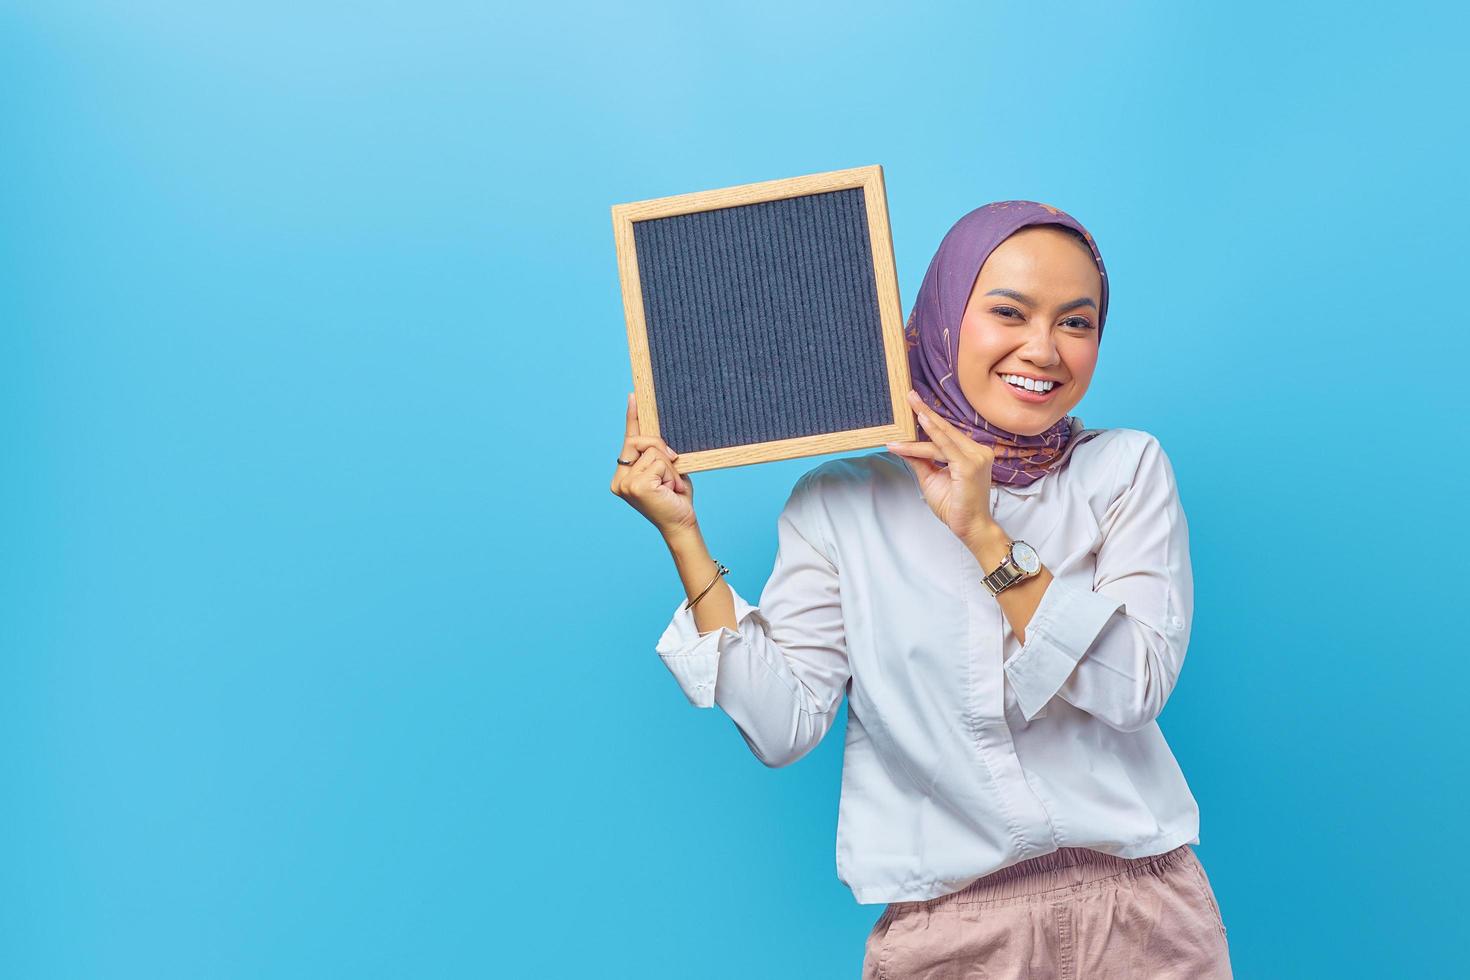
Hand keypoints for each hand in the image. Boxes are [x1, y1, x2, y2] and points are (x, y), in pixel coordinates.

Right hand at [610, 391, 697, 535]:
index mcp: (624, 474)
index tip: (634, 395)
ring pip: (653, 452)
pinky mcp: (635, 485)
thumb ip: (658, 453)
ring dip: (669, 468)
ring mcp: (625, 483)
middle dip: (661, 451)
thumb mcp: (667, 470)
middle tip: (673, 470)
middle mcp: (619, 478)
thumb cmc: (676, 499)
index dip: (632, 417)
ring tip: (671, 487)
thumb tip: (657, 434)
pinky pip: (658, 461)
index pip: (629, 440)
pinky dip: (670, 473)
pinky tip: (670, 489)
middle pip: (640, 441)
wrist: (682, 524)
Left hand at [886, 389, 996, 542]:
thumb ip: (921, 460)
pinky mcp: (969, 466)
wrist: (970, 527)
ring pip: (942, 438)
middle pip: (946, 428)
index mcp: (972, 452)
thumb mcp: (932, 477)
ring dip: (922, 424)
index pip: (947, 433)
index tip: (915, 404)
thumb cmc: (955, 505)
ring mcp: (976, 457)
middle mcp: (977, 451)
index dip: (931, 418)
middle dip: (926, 411)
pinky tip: (912, 434)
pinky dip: (924, 441)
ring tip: (908, 407)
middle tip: (909, 395)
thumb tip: (904, 446)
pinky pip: (942, 449)